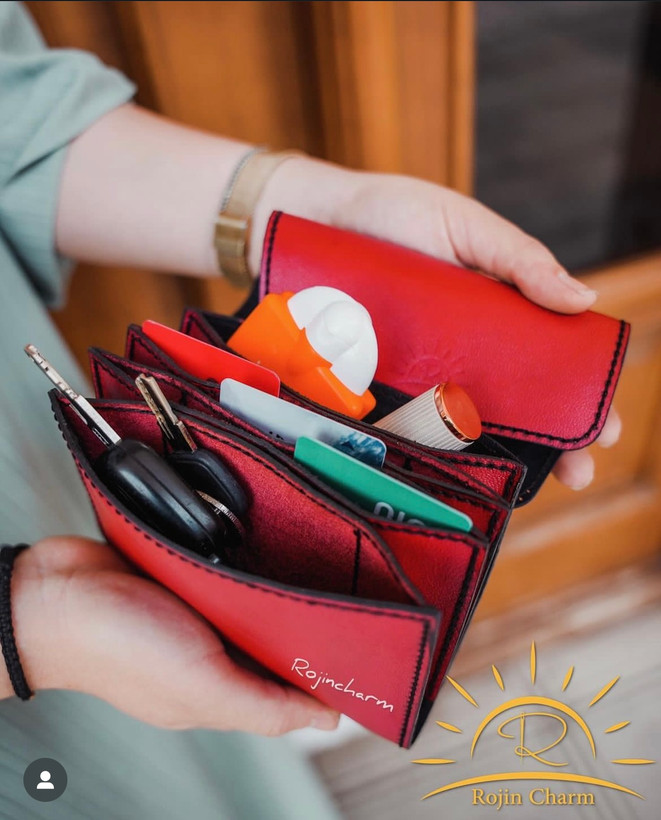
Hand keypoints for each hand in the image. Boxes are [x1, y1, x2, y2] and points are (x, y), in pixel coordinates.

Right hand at [6, 537, 338, 734]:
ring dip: (279, 587)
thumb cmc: (117, 647)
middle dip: (309, 623)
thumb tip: (326, 719)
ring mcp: (200, 614)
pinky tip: (266, 544)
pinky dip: (247, 560)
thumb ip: (262, 706)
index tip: (365, 650)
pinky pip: (230, 569)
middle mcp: (214, 654)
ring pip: (258, 603)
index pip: (289, 690)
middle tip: (345, 593)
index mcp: (220, 689)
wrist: (53, 593)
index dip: (326, 674)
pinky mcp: (187, 576)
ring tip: (313, 564)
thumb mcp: (199, 684)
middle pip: (278, 643)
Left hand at [253, 157, 620, 488]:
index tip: (603, 427)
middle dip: (552, 440)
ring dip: (499, 454)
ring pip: (467, 421)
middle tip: (578, 472)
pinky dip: (430, 445)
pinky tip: (454, 470)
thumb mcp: (464, 226)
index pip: (549, 358)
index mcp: (496, 309)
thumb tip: (584, 300)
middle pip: (517, 400)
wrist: (314, 218)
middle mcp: (463, 346)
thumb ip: (519, 259)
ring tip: (529, 484)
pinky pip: (407, 420)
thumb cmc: (394, 212)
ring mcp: (420, 368)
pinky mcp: (377, 380)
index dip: (579, 393)